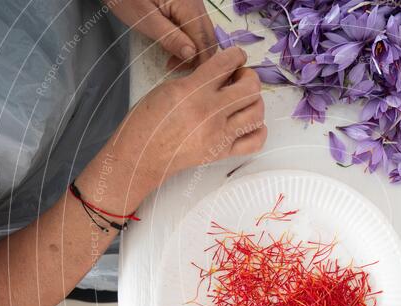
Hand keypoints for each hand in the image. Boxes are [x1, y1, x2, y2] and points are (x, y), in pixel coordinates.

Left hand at [106, 0, 217, 66]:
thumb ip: (170, 37)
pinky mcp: (187, 4)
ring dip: (193, 49)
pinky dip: (189, 39)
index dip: (196, 60)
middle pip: (208, 36)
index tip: (178, 70)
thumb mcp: (146, 20)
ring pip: (203, 32)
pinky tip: (174, 44)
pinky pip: (195, 26)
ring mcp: (193, 3)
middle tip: (174, 67)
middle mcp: (197, 3)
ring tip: (172, 58)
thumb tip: (191, 56)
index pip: (204, 40)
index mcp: (189, 6)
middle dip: (197, 57)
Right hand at [110, 47, 266, 199]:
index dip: (236, 55)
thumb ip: (197, 79)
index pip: (227, 63)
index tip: (236, 57)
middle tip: (239, 80)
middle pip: (250, 89)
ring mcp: (218, 135)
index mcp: (192, 91)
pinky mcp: (221, 152)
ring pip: (257, 113)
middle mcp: (209, 113)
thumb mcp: (169, 88)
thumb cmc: (148, 120)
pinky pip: (255, 142)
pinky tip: (247, 123)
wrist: (142, 155)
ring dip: (255, 102)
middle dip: (249, 78)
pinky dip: (258, 130)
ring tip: (243, 101)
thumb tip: (224, 74)